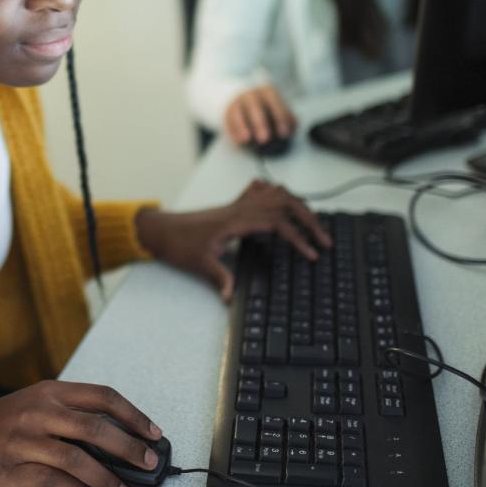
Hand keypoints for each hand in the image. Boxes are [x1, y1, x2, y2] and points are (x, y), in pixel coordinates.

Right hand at [0, 380, 161, 486]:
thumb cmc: (5, 423)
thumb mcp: (37, 404)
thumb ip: (72, 415)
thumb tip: (119, 438)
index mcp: (50, 392)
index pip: (102, 397)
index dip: (133, 415)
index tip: (153, 433)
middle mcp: (38, 412)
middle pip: (95, 428)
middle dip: (128, 448)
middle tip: (147, 463)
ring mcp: (24, 441)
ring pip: (76, 459)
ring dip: (105, 479)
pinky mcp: (12, 470)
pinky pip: (52, 482)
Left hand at [137, 179, 330, 301]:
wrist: (161, 229)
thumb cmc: (178, 243)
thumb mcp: (198, 263)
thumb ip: (219, 277)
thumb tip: (231, 296)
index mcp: (236, 221)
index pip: (277, 223)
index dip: (298, 237)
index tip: (312, 254)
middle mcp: (240, 208)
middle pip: (285, 202)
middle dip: (309, 219)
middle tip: (324, 240)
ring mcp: (238, 204)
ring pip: (276, 192)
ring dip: (298, 205)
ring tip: (313, 224)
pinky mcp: (234, 206)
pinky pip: (261, 190)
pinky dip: (277, 194)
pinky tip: (284, 206)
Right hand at [224, 84, 295, 144]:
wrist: (243, 101)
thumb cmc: (267, 109)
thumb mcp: (280, 110)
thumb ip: (288, 119)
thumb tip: (291, 128)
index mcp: (268, 92)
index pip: (275, 103)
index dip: (280, 118)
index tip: (284, 133)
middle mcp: (251, 95)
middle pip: (255, 106)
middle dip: (260, 123)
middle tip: (265, 139)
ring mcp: (237, 102)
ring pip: (238, 112)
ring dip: (242, 126)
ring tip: (247, 139)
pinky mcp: (227, 111)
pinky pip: (228, 120)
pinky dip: (233, 131)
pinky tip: (239, 140)